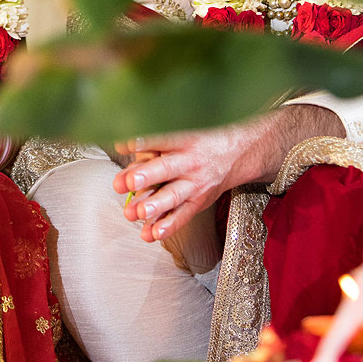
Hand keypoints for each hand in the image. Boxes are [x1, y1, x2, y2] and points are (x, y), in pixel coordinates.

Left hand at [113, 106, 343, 242]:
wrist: (240, 151)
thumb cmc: (202, 136)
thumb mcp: (185, 127)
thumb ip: (156, 136)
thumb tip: (123, 143)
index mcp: (186, 138)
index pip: (162, 138)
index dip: (143, 141)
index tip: (123, 142)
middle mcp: (191, 161)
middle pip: (168, 169)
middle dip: (148, 176)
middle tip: (128, 182)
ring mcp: (196, 184)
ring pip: (175, 196)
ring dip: (155, 205)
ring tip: (136, 212)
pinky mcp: (199, 202)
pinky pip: (183, 216)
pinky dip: (167, 226)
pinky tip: (150, 234)